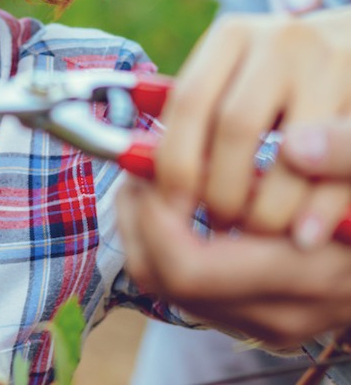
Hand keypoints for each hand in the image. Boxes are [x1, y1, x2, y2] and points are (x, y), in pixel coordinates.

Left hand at [116, 176, 350, 348]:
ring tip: (153, 171)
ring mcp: (268, 321)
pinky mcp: (262, 315)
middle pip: (165, 280)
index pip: (188, 266)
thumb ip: (347, 155)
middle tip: (137, 160)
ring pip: (168, 286)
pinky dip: (171, 238)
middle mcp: (279, 313)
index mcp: (304, 276)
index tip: (151, 161)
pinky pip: (190, 286)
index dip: (155, 213)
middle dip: (139, 216)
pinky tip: (182, 194)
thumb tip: (299, 147)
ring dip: (148, 225)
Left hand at [155, 10, 350, 243]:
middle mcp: (278, 41)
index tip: (168, 205)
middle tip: (217, 223)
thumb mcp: (238, 68)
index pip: (188, 100)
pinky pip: (337, 165)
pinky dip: (315, 210)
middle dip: (221, 190)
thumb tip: (136, 159)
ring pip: (288, 153)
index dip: (174, 160)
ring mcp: (325, 65)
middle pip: (234, 128)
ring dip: (266, 207)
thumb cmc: (283, 69)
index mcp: (232, 34)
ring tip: (254, 230)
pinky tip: (299, 236)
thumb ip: (198, 104)